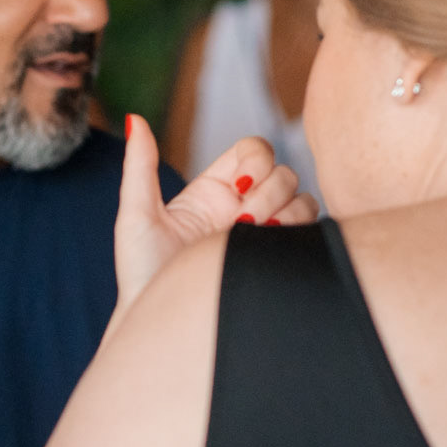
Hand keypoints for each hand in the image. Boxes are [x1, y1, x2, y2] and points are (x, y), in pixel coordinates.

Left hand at [114, 115, 317, 313]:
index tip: (236, 185)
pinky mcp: (279, 262)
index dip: (255, 158)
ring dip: (284, 212)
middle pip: (284, 172)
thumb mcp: (136, 217)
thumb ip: (139, 167)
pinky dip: (297, 232)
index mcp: (214, 193)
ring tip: (251, 236)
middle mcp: (244, 210)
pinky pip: (311, 233)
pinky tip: (268, 246)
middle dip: (267, 191)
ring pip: (303, 199)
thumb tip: (135, 120)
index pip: (254, 152)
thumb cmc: (143, 276)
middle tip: (240, 221)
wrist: (162, 326)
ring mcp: (265, 237)